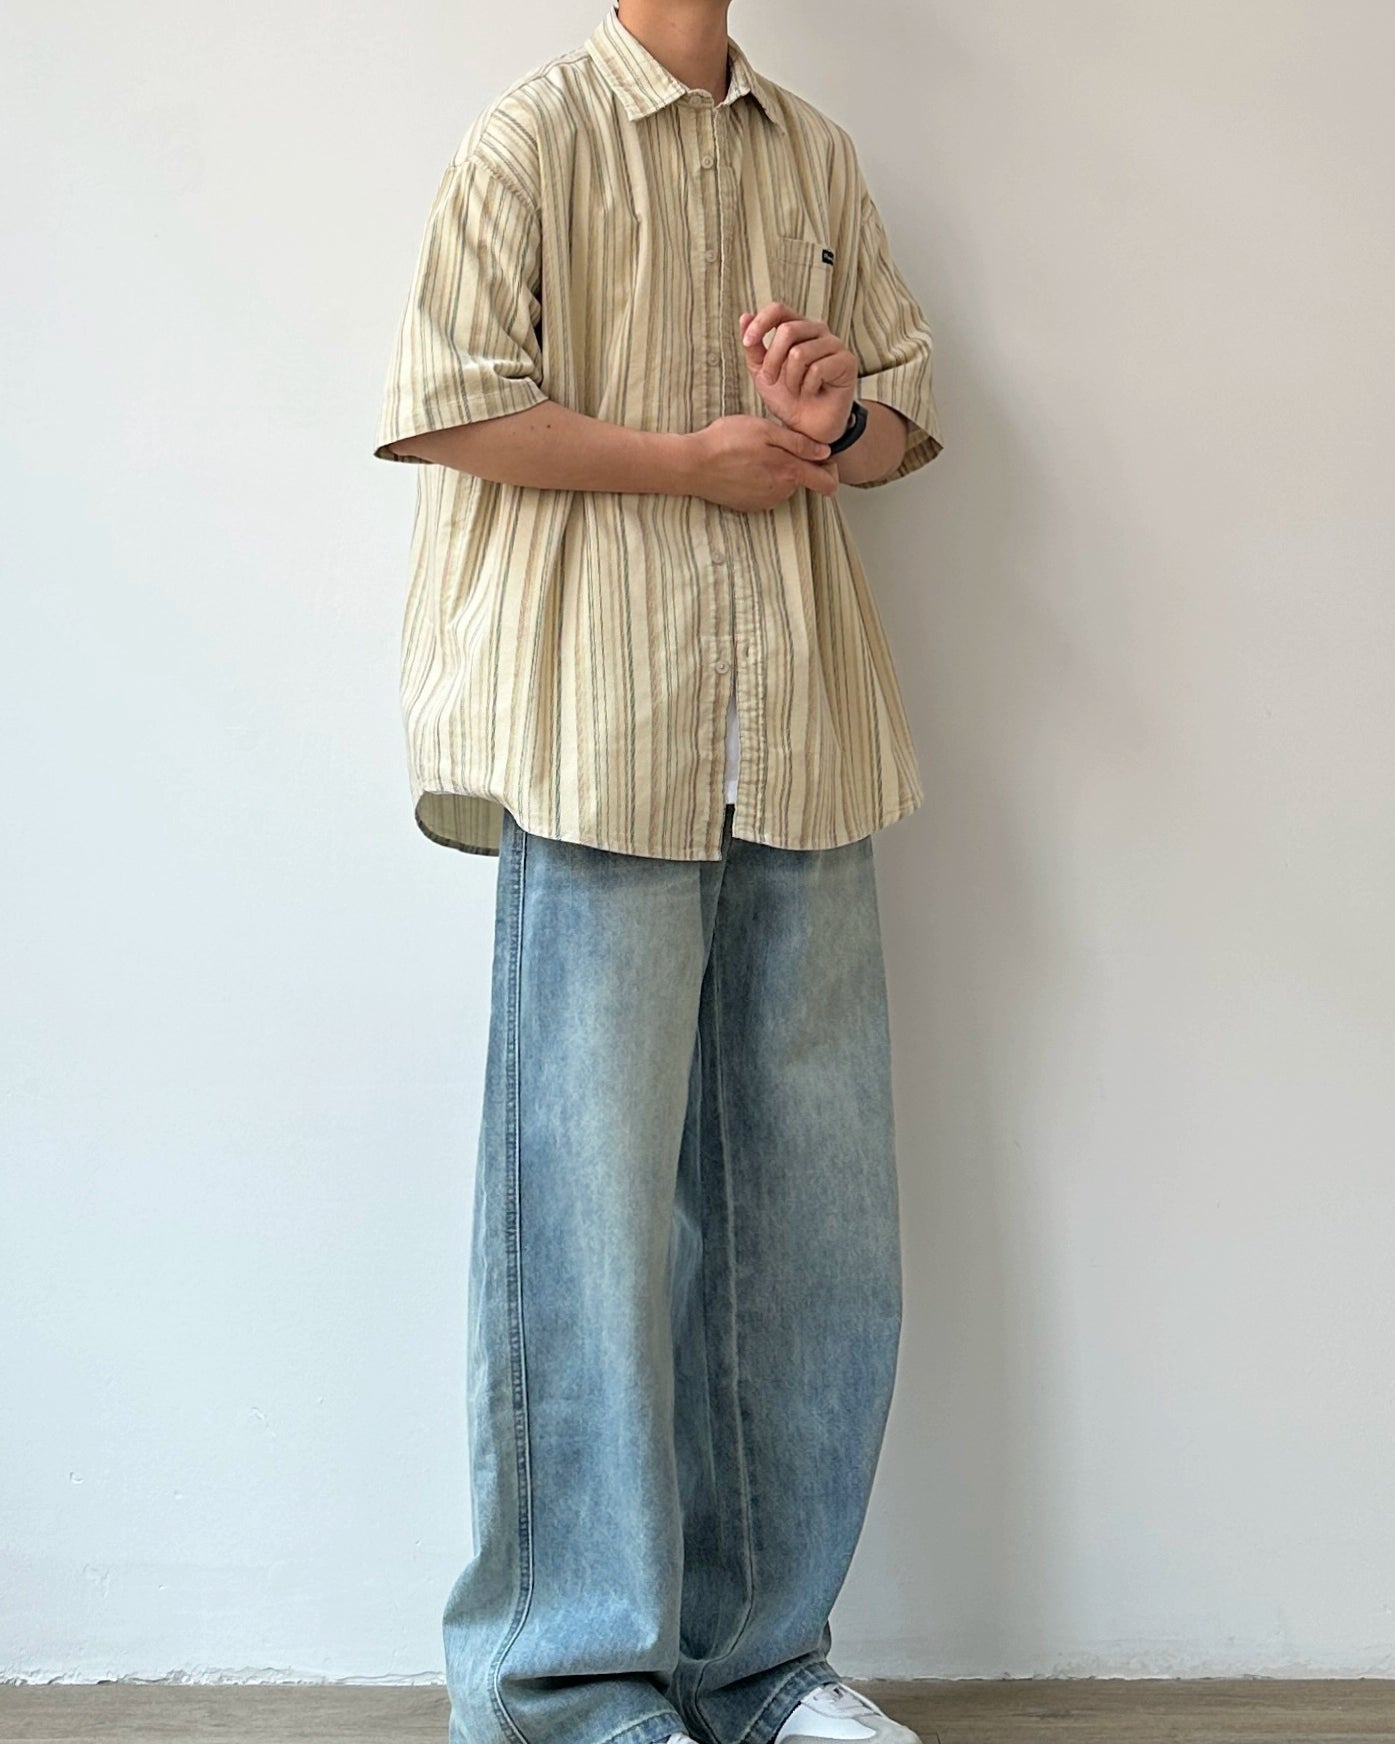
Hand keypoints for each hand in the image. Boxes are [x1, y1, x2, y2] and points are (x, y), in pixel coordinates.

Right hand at [685, 414, 840, 509]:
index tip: (820, 456)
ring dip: (777, 471)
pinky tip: (745, 466)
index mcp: (789, 472)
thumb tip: (825, 453)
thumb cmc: (726, 442)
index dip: (830, 469)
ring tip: (755, 454)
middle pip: (803, 481)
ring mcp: (764, 502)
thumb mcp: (765, 430)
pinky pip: (766, 493)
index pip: (828, 483)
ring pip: (784, 486)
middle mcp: (781, 492)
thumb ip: (798, 443)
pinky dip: (761, 480)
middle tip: (776, 445)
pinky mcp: (749, 506)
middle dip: (797, 464)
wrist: (693, 465)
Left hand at [739, 300, 858, 445]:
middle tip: (771, 380)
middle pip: (787, 330)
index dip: (761, 322)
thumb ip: (754, 347)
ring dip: (791, 378)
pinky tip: (812, 393)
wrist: (807, 427)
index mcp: (798, 327)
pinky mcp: (847, 362)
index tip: (747, 342)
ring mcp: (835, 344)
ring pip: (800, 352)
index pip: (779, 310)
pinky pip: (818, 369)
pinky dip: (808, 387)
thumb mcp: (762, 372)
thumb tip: (745, 317)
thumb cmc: (788, 398)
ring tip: (796, 389)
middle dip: (772, 360)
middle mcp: (818, 330)